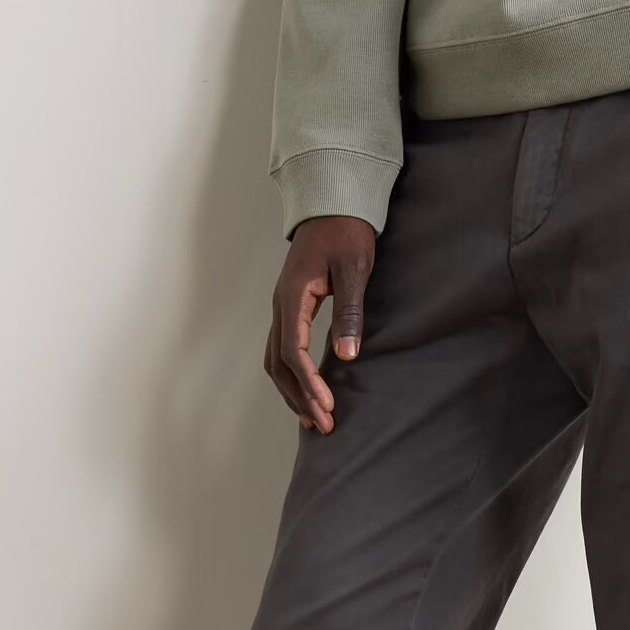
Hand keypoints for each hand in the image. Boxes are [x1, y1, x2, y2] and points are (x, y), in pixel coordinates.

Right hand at [266, 215, 375, 433]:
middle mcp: (280, 305)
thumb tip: (347, 355)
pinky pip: (282, 350)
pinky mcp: (291, 309)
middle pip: (278, 364)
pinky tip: (308, 392)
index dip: (309, 382)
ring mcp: (282, 308)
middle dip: (299, 397)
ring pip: (275, 361)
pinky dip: (292, 376)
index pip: (293, 351)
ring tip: (313, 418)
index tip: (327, 405)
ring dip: (291, 391)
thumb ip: (349, 311)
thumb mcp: (354, 269)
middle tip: (323, 425)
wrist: (333, 204)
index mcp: (292, 295)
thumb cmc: (347, 232)